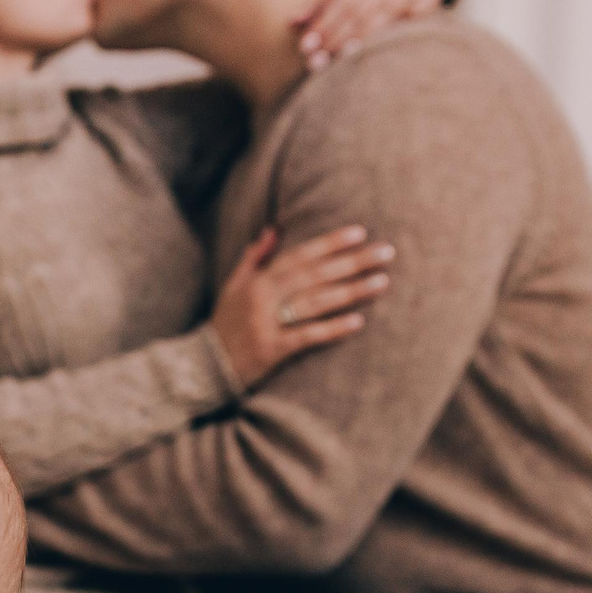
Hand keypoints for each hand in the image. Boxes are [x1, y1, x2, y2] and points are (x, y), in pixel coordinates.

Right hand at [208, 225, 394, 389]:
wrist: (206, 364)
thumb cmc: (226, 322)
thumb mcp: (234, 285)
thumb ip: (255, 257)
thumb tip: (274, 228)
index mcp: (258, 280)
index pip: (301, 255)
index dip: (330, 243)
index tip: (360, 232)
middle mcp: (264, 298)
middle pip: (316, 275)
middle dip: (352, 262)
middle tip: (385, 252)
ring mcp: (269, 324)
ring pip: (316, 302)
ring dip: (351, 291)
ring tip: (382, 281)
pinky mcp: (273, 349)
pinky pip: (307, 336)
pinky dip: (332, 329)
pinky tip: (358, 322)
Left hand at [294, 0, 447, 67]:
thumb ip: (321, 4)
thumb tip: (291, 23)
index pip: (340, 2)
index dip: (323, 24)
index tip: (306, 47)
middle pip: (359, 13)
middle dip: (336, 39)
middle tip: (318, 62)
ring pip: (383, 21)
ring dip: (362, 43)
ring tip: (343, 62)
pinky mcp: (430, 0)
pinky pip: (411, 24)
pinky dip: (396, 39)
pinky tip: (380, 57)